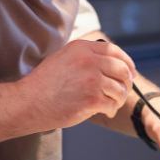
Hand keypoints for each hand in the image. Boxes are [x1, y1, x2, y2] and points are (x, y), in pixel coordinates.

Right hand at [19, 39, 136, 129]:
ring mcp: (91, 80)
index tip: (130, 72)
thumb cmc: (44, 84)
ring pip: (120, 89)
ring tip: (110, 104)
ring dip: (119, 99)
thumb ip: (85, 56)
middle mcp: (89, 60)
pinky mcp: (92, 99)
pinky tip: (104, 111)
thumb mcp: (63, 58)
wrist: (29, 102)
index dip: (127, 63)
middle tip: (123, 92)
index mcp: (82, 48)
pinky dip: (111, 109)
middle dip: (126, 82)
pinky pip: (112, 104)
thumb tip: (110, 62)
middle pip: (122, 70)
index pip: (115, 51)